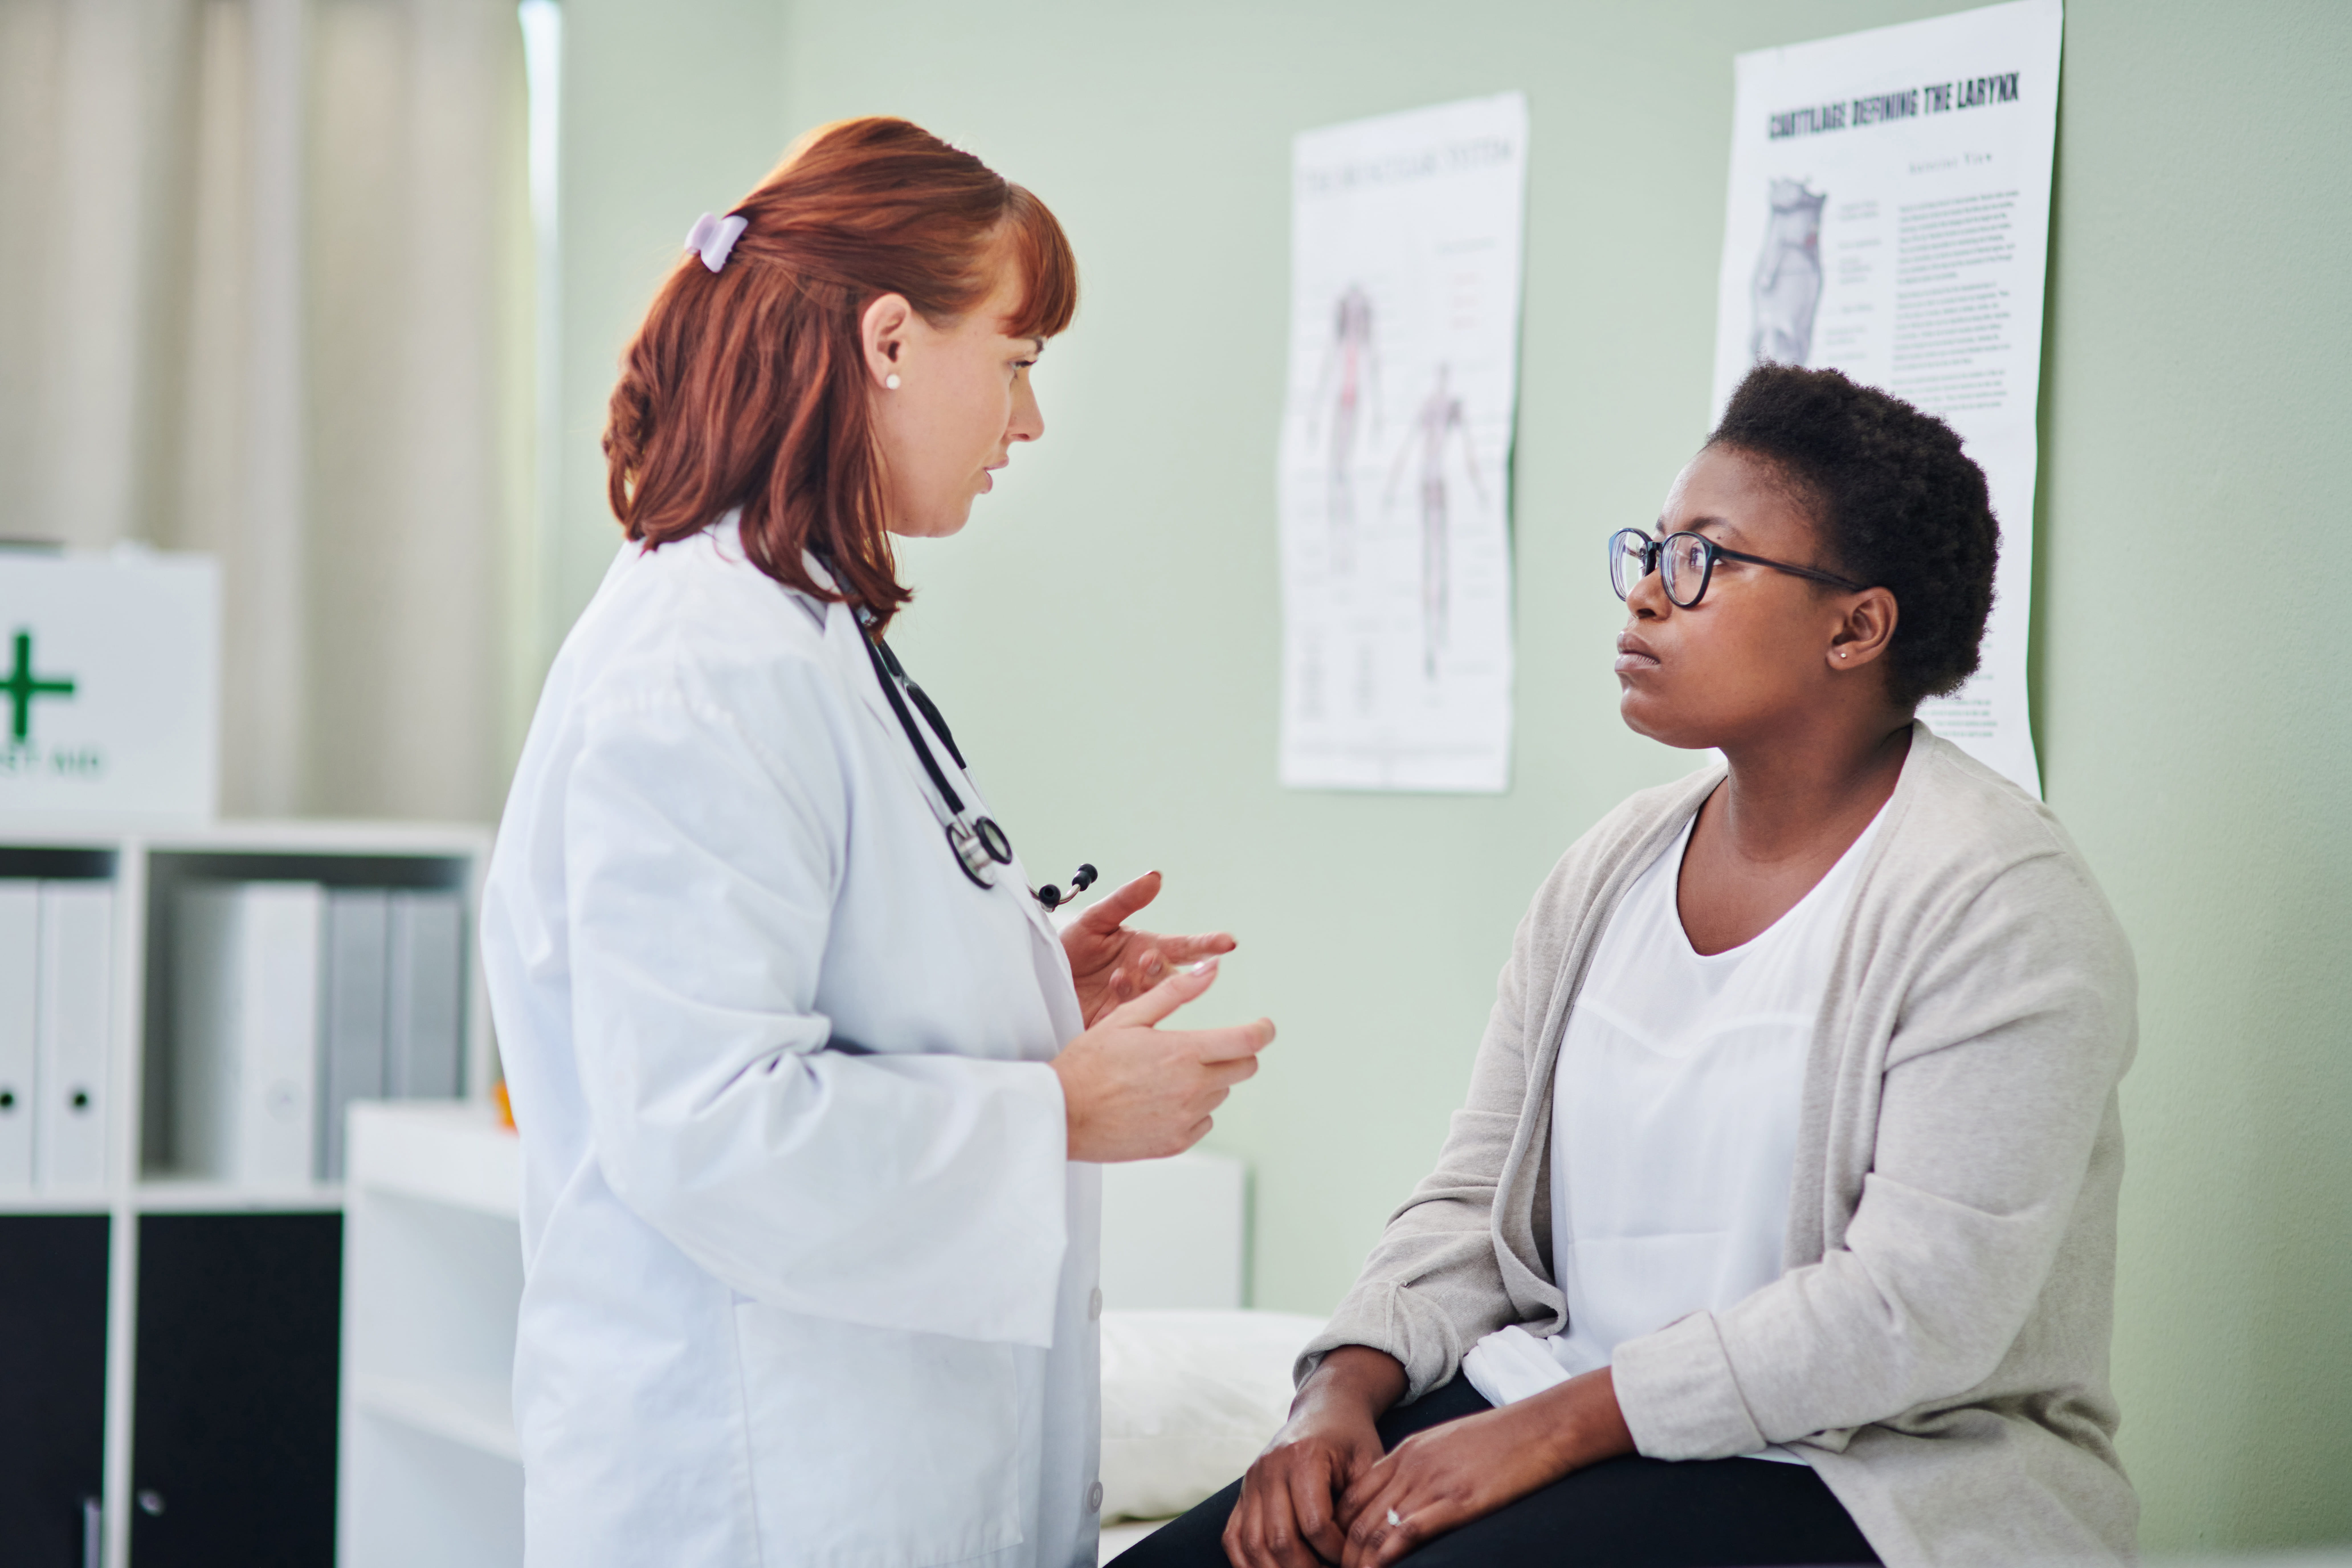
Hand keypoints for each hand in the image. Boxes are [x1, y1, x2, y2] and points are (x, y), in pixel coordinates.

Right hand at [1050, 961, 1272, 1162]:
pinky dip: (1191, 1109)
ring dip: (1206, 1081)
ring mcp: (1186, 1119)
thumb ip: (1175, 992)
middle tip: (1206, 1047)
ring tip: (1164, 1075)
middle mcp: (1192, 1089)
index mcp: (1184, 1052)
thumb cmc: (1089, 1062)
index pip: (1248, 1041)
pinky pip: (1203, 1121)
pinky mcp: (1177, 1143)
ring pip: (1220, 1093)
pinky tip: (1158, 1101)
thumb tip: (1212, 969)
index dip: (1263, 1031)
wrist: (1061, 1114)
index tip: (1263, 1026)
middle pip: (1244, 1068)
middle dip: (1235, 1053)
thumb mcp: (1129, 1017)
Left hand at [1059, 871, 1236, 1027]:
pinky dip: (1125, 999)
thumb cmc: (1070, 947)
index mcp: (1147, 949)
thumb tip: (1154, 877)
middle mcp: (1145, 976)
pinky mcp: (1118, 1022)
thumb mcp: (1094, 919)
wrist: (1039, 978)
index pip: (1184, 947)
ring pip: (1155, 996)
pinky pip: (1132, 1014)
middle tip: (1149, 958)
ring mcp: (1134, 1000)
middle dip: (1164, 968)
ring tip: (1121, 973)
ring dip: (1143, 984)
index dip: (1207, 945)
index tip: (1227, 942)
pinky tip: (1112, 986)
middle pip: (1172, 975)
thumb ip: (1125, 900)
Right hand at [1225, 1347, 1405, 1567]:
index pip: (1315, 1524)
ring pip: (1252, 1543)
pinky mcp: (1243, 1491)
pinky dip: (1246, 1563)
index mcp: (1304, 1457)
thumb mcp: (1368, 1463)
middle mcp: (1270, 1469)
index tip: (1351, 1558)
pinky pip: (1233, 1536)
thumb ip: (1362, 1505)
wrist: (1325, 1408)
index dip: (1335, 1551)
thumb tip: (1355, 1551)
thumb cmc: (1352, 1438)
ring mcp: (1252, 1480)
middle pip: (1280, 1539)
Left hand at [1335, 1369, 1632, 1566]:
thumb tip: (1399, 1501)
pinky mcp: (1458, 1501)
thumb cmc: (1499, 1440)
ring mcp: (1432, 1484)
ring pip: (1374, 1529)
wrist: (1541, 1426)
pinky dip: (1387, 1558)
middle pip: (1355, 1520)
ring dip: (1359, 1563)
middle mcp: (1410, 1468)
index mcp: (1405, 1454)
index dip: (1338, 1533)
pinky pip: (1407, 1532)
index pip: (1350, 1498)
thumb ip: (1417, 1470)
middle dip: (1342, 1557)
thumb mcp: (1445, 1447)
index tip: (1340, 1557)